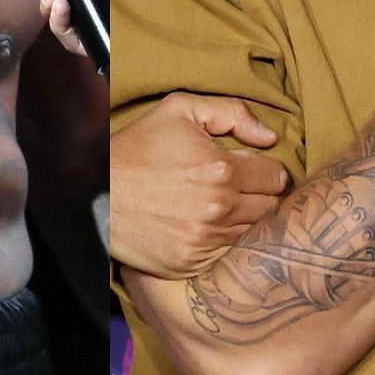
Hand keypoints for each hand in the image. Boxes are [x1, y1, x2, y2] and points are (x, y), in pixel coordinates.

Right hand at [112, 92, 288, 278]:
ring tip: (221, 206)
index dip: (268, 170)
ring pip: (252, 233)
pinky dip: (224, 241)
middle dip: (261, 195)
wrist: (98, 192)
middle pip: (270, 208)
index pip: (276, 177)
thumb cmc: (139, 148)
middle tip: (240, 188)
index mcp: (222, 170)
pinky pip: (228, 254)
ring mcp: (204, 240)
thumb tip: (270, 137)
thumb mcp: (181, 110)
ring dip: (244, 219)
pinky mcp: (191, 263)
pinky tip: (207, 225)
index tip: (255, 170)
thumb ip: (233, 113)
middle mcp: (218, 210)